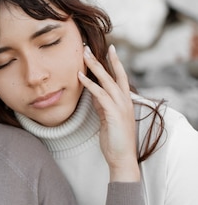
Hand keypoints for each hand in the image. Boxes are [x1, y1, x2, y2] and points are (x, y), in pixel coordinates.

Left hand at [78, 45, 139, 181]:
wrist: (122, 158)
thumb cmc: (114, 139)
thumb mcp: (107, 117)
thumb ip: (102, 103)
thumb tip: (93, 91)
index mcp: (125, 101)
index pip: (120, 77)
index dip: (114, 62)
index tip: (108, 49)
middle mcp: (125, 101)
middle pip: (114, 74)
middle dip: (103, 59)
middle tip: (89, 46)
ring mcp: (121, 106)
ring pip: (107, 80)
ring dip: (94, 66)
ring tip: (83, 54)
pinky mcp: (114, 113)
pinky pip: (99, 94)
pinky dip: (89, 84)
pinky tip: (79, 76)